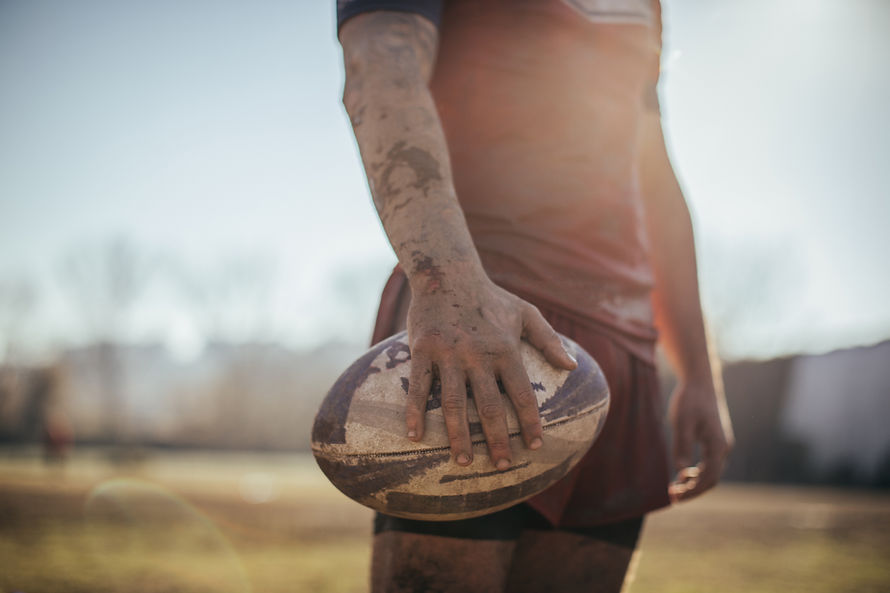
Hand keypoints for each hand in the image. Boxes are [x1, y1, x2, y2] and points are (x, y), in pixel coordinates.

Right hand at [404, 278, 576, 469]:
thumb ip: (549, 340)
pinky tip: (415, 437)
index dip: (530, 423)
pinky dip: (415, 413)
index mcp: (505, 349)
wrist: (446, 272)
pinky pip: (418, 387)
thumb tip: (574, 367)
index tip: (537, 447)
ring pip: (452, 404)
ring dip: (458, 436)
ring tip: (463, 463)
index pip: (522, 394)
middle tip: (502, 467)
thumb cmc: (490, 296)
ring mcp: (448, 354)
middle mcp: (477, 355)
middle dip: (497, 440)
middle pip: (488, 407)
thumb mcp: (526, 312)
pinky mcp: (422, 351)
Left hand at [668, 378, 732, 501]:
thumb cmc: (690, 400)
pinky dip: (698, 473)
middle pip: (712, 479)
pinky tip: (683, 474)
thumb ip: (682, 446)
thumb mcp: (682, 423)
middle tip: (673, 497)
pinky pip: (710, 464)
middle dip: (693, 491)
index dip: (693, 491)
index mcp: (718, 445)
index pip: (710, 478)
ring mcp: (721, 444)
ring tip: (675, 488)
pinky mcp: (715, 440)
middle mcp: (723, 447)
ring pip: (712, 472)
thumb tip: (681, 472)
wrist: (700, 381)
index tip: (675, 497)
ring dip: (695, 483)